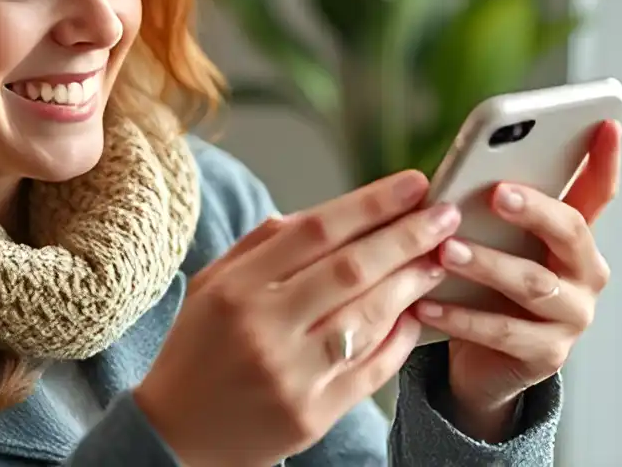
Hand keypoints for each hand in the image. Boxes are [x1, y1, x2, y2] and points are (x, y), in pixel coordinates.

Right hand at [134, 170, 460, 466]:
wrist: (177, 438)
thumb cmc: (198, 351)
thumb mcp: (211, 285)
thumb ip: (263, 245)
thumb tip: (328, 214)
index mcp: (236, 288)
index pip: (315, 231)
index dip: (370, 202)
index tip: (413, 183)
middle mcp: (264, 328)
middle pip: (351, 269)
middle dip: (407, 236)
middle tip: (445, 214)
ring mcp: (292, 375)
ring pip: (369, 317)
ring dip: (412, 283)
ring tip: (439, 258)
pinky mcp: (313, 415)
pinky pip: (373, 369)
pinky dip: (401, 337)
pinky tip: (418, 312)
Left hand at [415, 120, 620, 441]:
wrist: (481, 363)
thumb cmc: (484, 287)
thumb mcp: (493, 241)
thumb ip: (490, 210)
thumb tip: (464, 172)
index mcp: (573, 236)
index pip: (599, 190)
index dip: (606, 159)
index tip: (607, 123)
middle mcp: (584, 272)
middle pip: (570, 231)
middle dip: (534, 209)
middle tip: (496, 192)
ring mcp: (572, 315)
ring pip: (533, 283)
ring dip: (487, 264)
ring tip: (447, 249)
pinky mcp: (547, 355)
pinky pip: (503, 332)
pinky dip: (461, 317)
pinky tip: (426, 304)